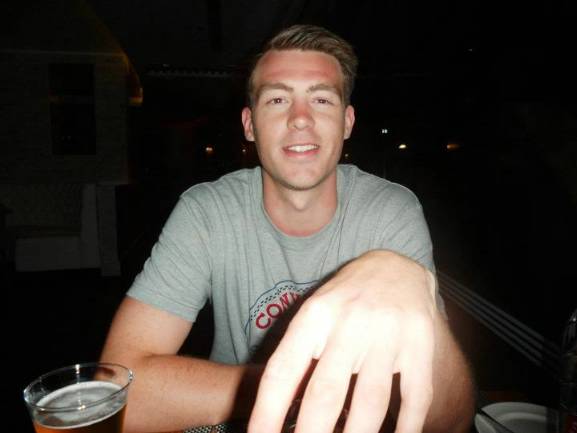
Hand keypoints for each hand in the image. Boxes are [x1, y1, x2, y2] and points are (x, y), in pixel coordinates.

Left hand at [248, 250, 438, 432]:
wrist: (395, 265)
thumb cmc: (346, 298)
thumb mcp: (315, 314)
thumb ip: (297, 355)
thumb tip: (275, 411)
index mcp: (314, 316)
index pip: (283, 371)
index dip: (267, 412)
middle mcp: (349, 323)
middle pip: (326, 393)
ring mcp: (388, 333)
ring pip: (370, 400)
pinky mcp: (420, 343)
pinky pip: (415, 395)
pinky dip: (405, 427)